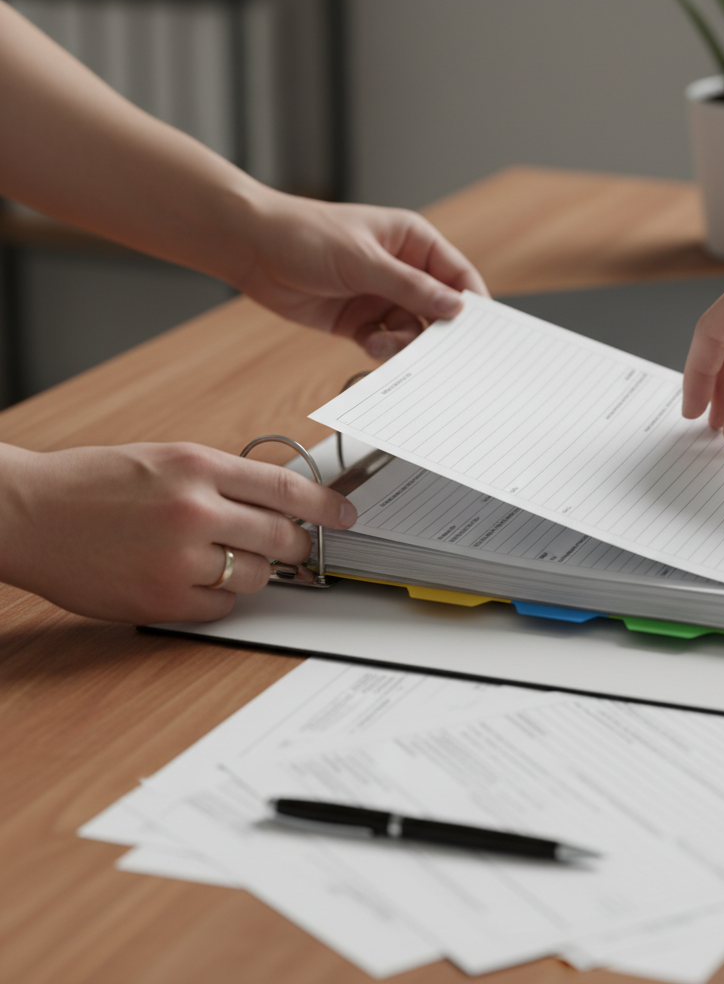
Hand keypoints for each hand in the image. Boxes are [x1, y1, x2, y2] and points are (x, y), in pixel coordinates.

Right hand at [0, 442, 355, 622]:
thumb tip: (282, 501)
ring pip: (257, 576)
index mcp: (197, 466)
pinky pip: (222, 608)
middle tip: (293, 547)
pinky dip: (218, 599)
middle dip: (296, 545)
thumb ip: (224, 479)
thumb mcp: (166, 459)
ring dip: (253, 572)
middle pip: (283, 537)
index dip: (328, 505)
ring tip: (220, 559)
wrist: (27, 513)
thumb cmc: (93, 483)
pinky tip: (193, 580)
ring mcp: (178, 559)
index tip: (347, 516)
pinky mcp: (161, 600)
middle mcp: (193, 510)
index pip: (287, 488)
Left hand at [236, 195, 489, 359]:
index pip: (456, 275)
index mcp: (412, 241)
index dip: (470, 303)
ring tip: (385, 344)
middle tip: (441, 353)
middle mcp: (402, 270)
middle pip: (438, 309)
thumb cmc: (305, 234)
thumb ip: (410, 286)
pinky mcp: (360, 320)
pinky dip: (384, 351)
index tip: (479, 332)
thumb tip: (454, 307)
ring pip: (412, 330)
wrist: (252, 248)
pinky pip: (386, 343)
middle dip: (438, 331)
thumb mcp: (363, 260)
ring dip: (405, 344)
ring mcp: (381, 296)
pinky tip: (372, 347)